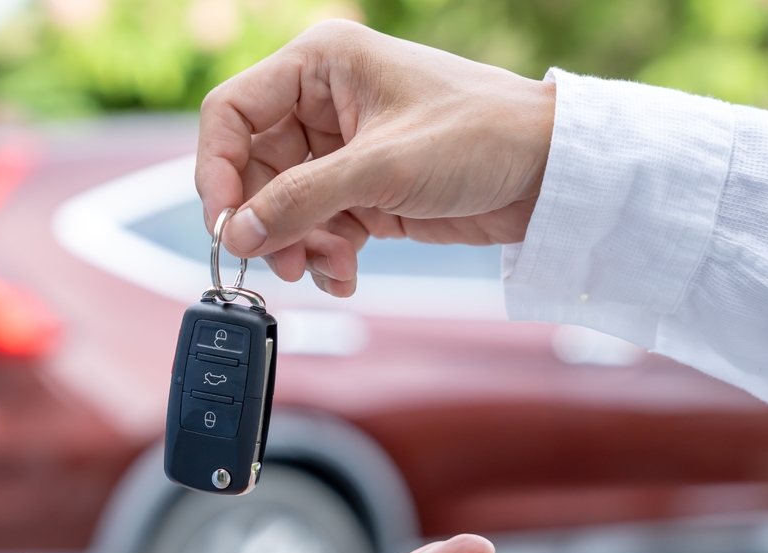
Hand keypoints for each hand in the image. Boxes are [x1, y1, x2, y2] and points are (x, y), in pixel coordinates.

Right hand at [195, 20, 554, 296]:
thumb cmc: (480, 138)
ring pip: (284, 206)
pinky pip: (318, 227)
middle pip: (254, 168)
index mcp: (321, 64)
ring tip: (326, 266)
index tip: (223, 225)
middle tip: (278, 261)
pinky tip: (346, 272)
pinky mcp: (364, 190)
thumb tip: (236, 233)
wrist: (550, 175)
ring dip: (297, 245)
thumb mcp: (382, 168)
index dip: (217, 170)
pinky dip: (325, 254)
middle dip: (265, 221)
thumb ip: (301, 200)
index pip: (232, 113)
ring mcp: (343, 149)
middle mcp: (324, 102)